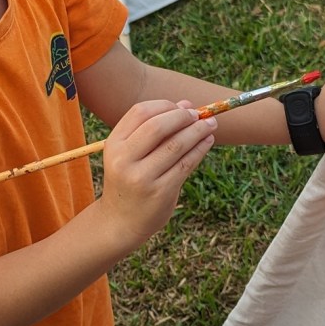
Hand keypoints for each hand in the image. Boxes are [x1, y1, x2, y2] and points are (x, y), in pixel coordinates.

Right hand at [99, 99, 215, 250]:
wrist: (121, 220)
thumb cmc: (130, 179)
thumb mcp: (129, 153)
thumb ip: (153, 130)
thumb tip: (186, 105)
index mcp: (114, 144)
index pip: (140, 112)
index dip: (165, 105)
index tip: (183, 107)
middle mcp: (124, 159)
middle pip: (158, 126)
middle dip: (183, 117)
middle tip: (199, 115)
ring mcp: (142, 177)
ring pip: (176, 145)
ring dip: (197, 131)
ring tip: (210, 124)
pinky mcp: (160, 192)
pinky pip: (185, 164)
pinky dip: (200, 149)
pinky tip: (207, 141)